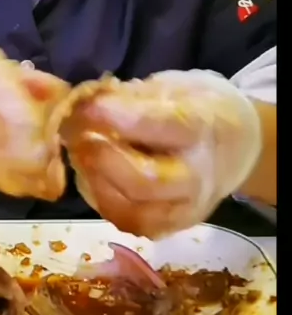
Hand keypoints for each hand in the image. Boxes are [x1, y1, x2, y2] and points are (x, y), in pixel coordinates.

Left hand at [60, 71, 261, 238]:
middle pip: (143, 181)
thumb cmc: (201, 107)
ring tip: (81, 155)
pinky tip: (95, 177)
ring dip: (94, 183)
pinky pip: (128, 223)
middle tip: (75, 136)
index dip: (112, 117)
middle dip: (100, 159)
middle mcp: (197, 176)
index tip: (82, 106)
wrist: (238, 146)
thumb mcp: (176, 86)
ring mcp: (185, 208)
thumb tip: (85, 102)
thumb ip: (133, 97)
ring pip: (131, 211)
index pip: (156, 126)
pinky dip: (103, 201)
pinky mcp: (171, 228)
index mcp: (202, 129)